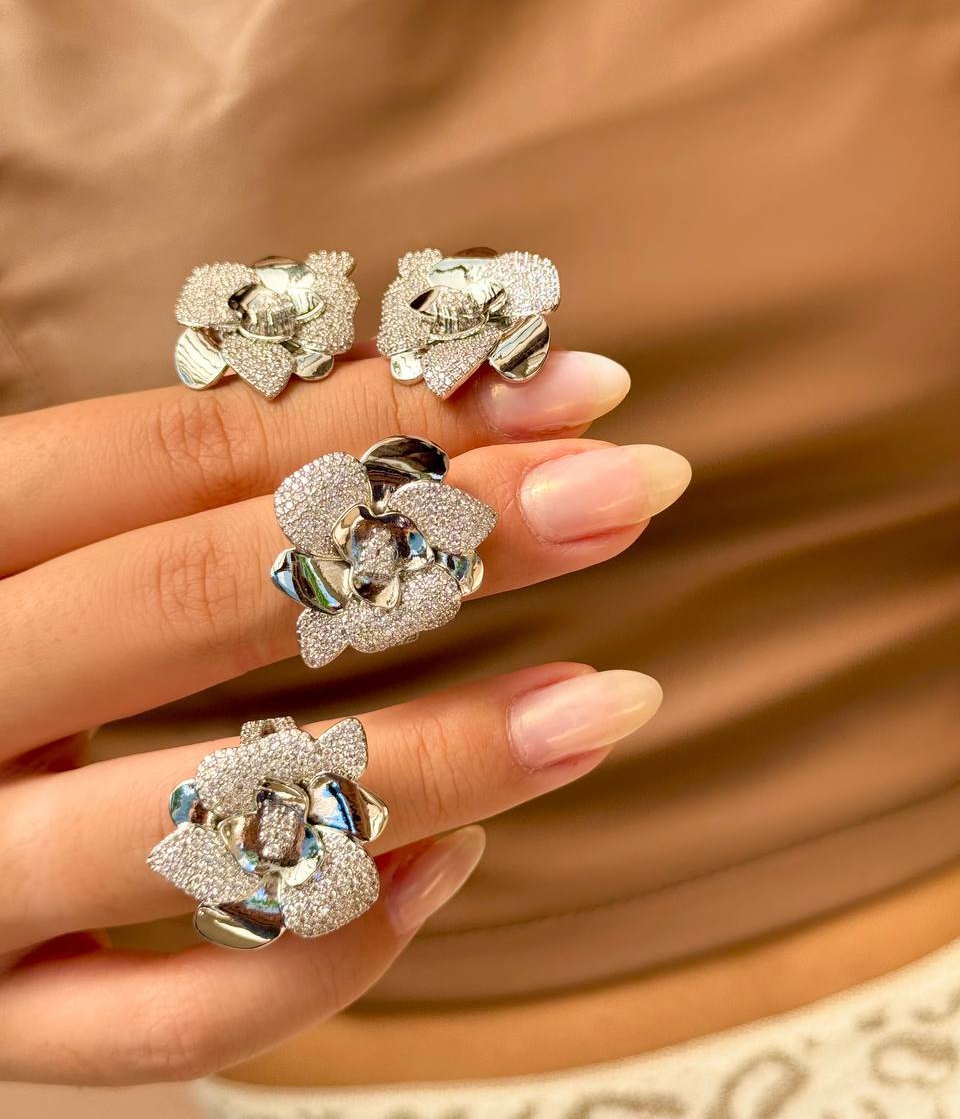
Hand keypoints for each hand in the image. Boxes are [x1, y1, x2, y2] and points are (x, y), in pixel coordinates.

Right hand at [0, 352, 689, 1082]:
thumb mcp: (61, 543)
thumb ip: (207, 490)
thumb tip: (449, 420)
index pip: (181, 455)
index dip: (388, 414)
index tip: (573, 396)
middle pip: (200, 599)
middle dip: (438, 541)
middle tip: (623, 492)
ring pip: (212, 817)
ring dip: (438, 752)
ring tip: (607, 701)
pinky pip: (177, 1022)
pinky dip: (333, 950)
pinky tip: (449, 865)